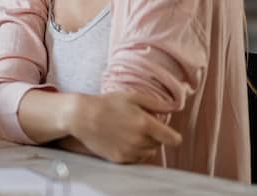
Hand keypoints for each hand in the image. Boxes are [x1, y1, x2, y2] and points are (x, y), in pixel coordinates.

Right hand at [67, 92, 181, 163]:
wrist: (81, 117)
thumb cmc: (106, 104)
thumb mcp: (131, 97)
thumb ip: (156, 104)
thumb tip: (175, 108)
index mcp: (145, 124)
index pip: (173, 140)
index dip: (173, 136)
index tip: (167, 132)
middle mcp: (139, 141)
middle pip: (159, 145)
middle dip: (154, 137)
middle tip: (139, 126)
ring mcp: (129, 151)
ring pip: (148, 153)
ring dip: (144, 145)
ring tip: (130, 133)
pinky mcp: (119, 159)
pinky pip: (136, 159)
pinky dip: (133, 151)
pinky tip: (123, 140)